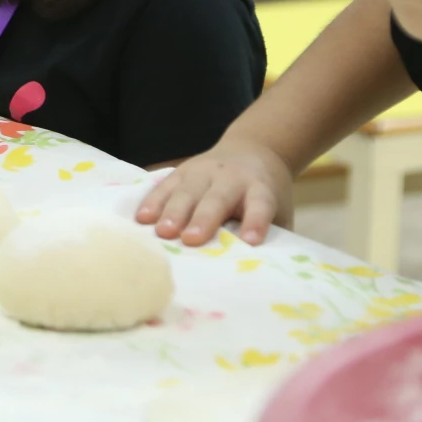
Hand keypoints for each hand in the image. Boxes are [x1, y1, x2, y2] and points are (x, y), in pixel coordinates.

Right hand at [134, 143, 294, 245]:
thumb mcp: (278, 210)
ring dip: (173, 212)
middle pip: (218, 198)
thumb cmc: (263, 192)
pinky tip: (142, 218)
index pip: (260, 204)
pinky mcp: (182, 170)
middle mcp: (231, 177)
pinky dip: (153, 202)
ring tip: (162, 232)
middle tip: (191, 239)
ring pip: (187, 191)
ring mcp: (204, 171)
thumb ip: (271, 235)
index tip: (251, 240)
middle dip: (203, 218)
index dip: (256, 221)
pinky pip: (166, 186)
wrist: (252, 149)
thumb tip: (259, 271)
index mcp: (260, 188)